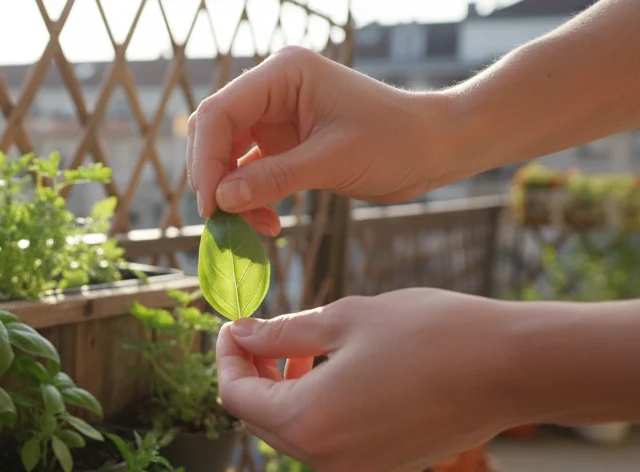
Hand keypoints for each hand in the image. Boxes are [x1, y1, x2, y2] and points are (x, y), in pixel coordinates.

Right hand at [187, 47, 452, 230]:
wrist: (434, 148)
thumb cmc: (395, 141)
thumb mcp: (333, 161)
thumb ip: (274, 178)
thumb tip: (222, 201)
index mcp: (284, 74)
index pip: (220, 112)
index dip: (206, 159)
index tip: (211, 205)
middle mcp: (274, 91)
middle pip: (217, 133)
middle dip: (214, 178)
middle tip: (219, 222)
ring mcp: (277, 118)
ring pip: (229, 157)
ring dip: (232, 195)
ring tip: (248, 229)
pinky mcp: (285, 145)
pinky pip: (251, 173)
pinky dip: (252, 200)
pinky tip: (268, 224)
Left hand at [216, 289, 514, 471]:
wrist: (512, 369)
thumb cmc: (430, 333)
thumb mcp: (345, 319)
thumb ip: (284, 333)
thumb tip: (243, 336)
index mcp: (306, 422)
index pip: (236, 397)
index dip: (226, 358)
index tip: (234, 326)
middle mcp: (324, 460)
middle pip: (260, 421)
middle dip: (254, 378)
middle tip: (264, 335)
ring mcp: (356, 471)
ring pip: (295, 434)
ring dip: (287, 394)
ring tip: (304, 349)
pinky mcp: (383, 468)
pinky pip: (330, 443)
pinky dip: (319, 410)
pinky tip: (340, 372)